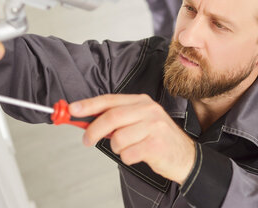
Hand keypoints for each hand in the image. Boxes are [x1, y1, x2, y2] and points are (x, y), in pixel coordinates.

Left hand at [69, 94, 195, 184]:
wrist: (185, 156)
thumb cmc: (157, 138)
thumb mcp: (139, 121)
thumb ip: (116, 119)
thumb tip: (87, 119)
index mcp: (142, 101)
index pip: (110, 100)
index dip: (89, 105)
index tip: (72, 109)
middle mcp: (149, 110)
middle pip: (112, 117)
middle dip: (94, 130)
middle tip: (86, 140)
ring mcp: (154, 127)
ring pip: (118, 138)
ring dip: (116, 148)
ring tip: (129, 148)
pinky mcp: (156, 145)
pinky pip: (128, 154)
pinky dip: (127, 158)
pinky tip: (139, 155)